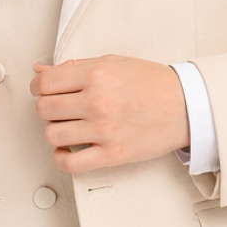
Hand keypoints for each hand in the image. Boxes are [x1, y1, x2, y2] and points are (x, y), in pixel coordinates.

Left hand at [30, 56, 189, 172]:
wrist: (186, 106)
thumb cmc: (153, 84)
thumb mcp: (114, 63)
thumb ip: (75, 67)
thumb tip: (41, 70)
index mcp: (97, 75)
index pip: (45, 82)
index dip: (39, 86)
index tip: (44, 90)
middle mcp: (98, 101)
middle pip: (44, 108)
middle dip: (47, 107)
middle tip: (60, 108)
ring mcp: (104, 130)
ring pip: (52, 135)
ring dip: (55, 131)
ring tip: (68, 126)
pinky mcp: (112, 154)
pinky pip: (70, 163)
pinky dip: (61, 158)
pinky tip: (68, 149)